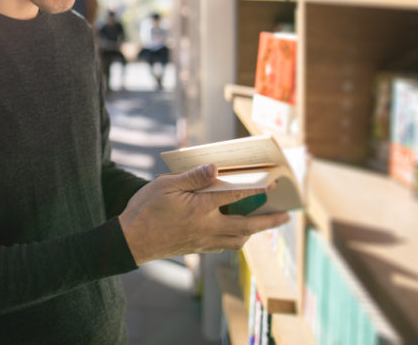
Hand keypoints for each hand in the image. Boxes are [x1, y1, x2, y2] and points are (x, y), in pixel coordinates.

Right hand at [118, 163, 289, 264]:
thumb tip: (216, 168)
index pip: (235, 197)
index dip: (255, 189)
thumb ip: (193, 177)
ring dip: (254, 232)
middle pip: (246, 226)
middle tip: (285, 217)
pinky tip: (235, 232)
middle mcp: (207, 228)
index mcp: (201, 209)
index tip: (271, 184)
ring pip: (237, 240)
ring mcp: (203, 241)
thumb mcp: (166, 186)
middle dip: (268, 221)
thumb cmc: (145, 209)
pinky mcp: (197, 248)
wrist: (131, 242)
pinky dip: (236, 239)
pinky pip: (224, 245)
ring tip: (264, 224)